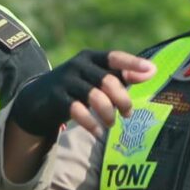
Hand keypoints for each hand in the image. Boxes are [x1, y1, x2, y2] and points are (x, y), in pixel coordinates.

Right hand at [0, 50, 160, 182]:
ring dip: (108, 113)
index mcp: (91, 57)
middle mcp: (78, 65)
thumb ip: (123, 75)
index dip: (133, 63)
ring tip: (112, 123)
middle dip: (122, 99)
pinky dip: (91, 123)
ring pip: (94, 96)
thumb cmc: (77, 87)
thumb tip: (152, 71)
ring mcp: (66, 81)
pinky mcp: (56, 98)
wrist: (37, 98)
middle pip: (107, 80)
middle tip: (128, 114)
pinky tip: (98, 132)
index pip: (114, 57)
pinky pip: (77, 110)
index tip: (151, 70)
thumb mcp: (97, 78)